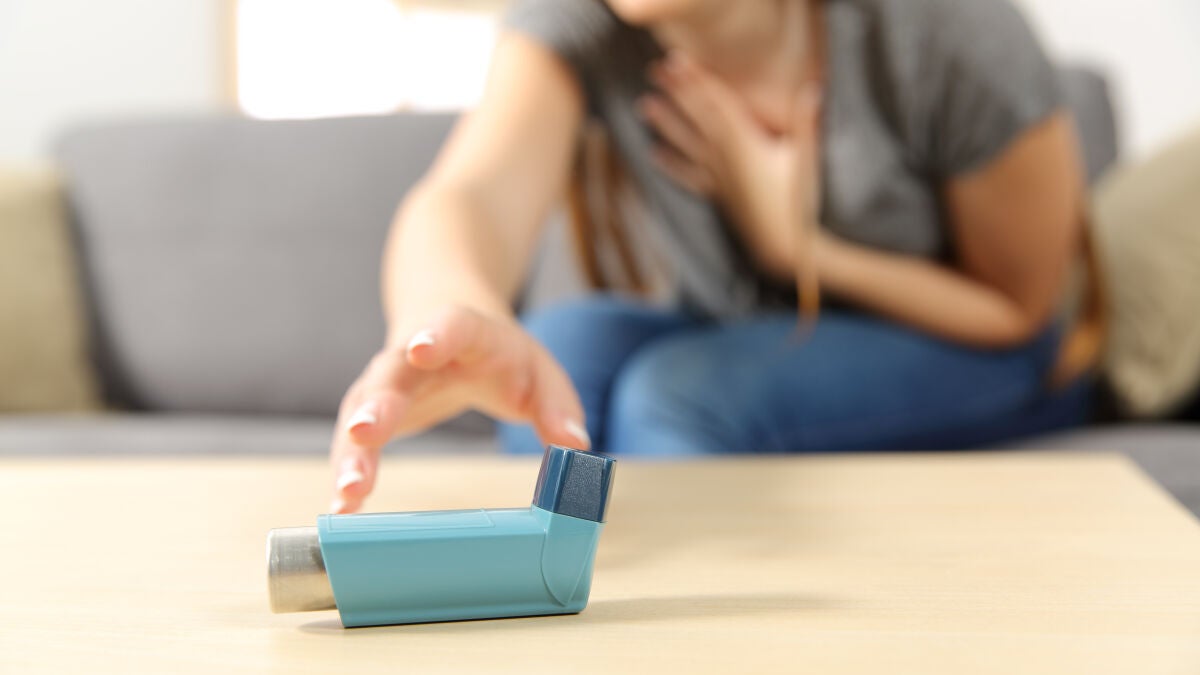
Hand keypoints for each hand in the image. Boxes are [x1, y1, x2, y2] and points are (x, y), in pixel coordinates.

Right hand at [328, 305, 589, 512]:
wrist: (442, 326)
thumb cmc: (499, 355)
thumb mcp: (539, 371)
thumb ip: (558, 405)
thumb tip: (575, 446)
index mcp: (463, 333)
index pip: (449, 325)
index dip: (436, 335)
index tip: (421, 350)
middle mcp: (410, 355)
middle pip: (389, 375)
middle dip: (377, 403)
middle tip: (366, 431)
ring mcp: (383, 385)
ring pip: (359, 413)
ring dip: (352, 452)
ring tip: (348, 492)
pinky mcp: (368, 415)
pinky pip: (352, 444)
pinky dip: (347, 474)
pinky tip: (341, 509)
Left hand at [639, 52, 821, 276]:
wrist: (788, 247)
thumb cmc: (800, 202)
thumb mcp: (808, 159)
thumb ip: (806, 123)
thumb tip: (813, 89)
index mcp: (745, 143)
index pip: (716, 103)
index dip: (696, 80)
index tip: (676, 62)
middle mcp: (724, 158)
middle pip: (696, 117)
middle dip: (676, 92)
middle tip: (654, 72)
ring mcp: (718, 178)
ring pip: (686, 144)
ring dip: (665, 123)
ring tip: (644, 105)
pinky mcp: (719, 195)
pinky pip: (689, 176)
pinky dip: (672, 164)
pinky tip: (655, 155)